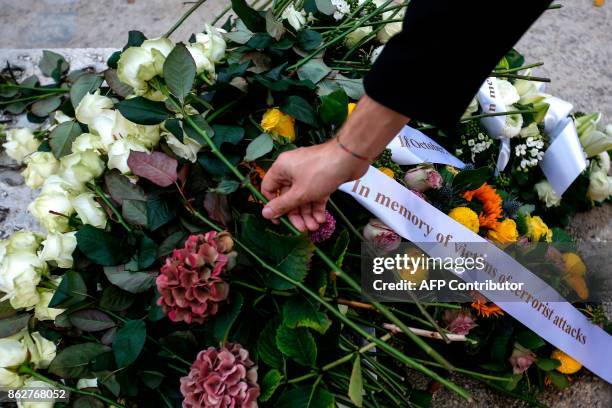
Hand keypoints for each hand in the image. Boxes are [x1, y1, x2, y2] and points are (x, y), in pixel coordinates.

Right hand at [260, 95, 408, 231]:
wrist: (349, 158)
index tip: (279, 220)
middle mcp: (292, 169)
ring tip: (315, 227)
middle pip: (288, 196)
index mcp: (281, 168)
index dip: (272, 205)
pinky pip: (315, 194)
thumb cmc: (321, 172)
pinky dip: (317, 206)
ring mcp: (308, 173)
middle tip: (302, 229)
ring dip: (308, 213)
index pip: (269, 188)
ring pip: (303, 197)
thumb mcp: (299, 193)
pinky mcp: (321, 177)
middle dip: (296, 214)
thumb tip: (265, 213)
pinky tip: (321, 219)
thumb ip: (282, 205)